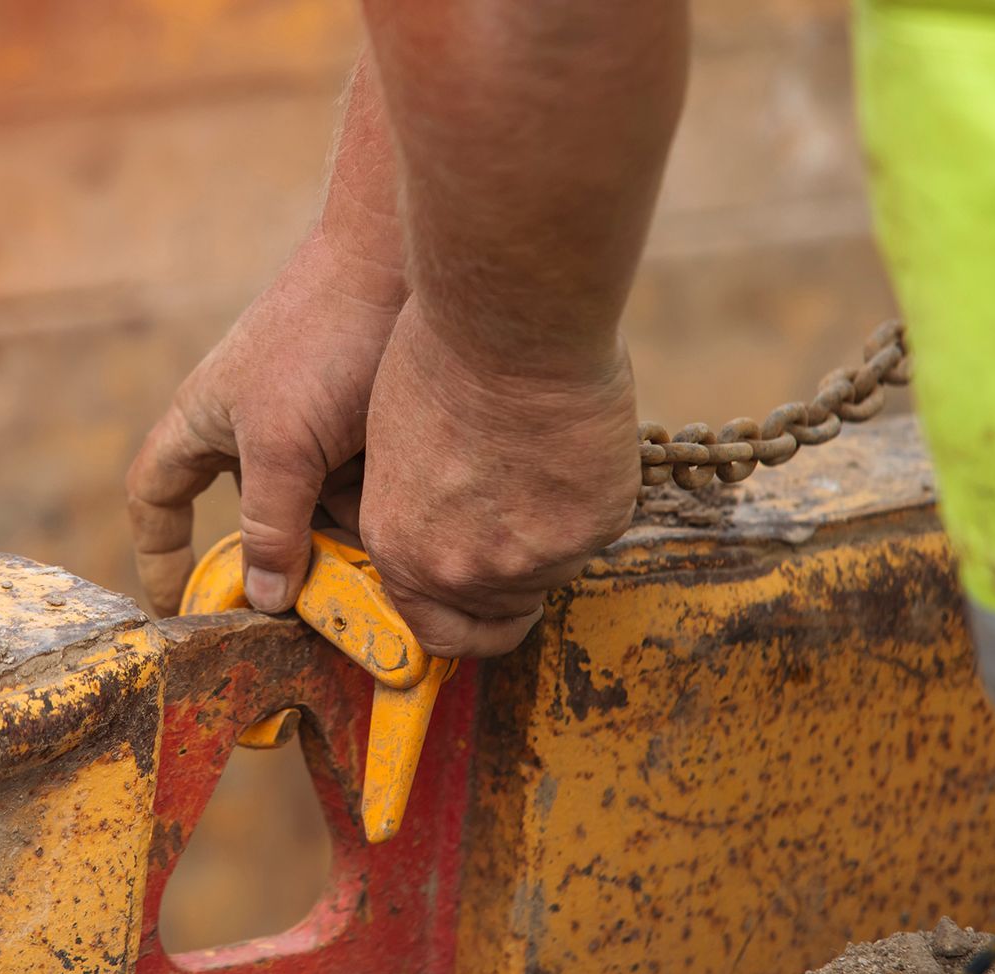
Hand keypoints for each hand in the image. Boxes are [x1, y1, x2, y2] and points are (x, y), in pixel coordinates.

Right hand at [126, 229, 402, 615]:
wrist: (402, 262)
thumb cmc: (323, 340)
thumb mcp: (285, 446)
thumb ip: (271, 525)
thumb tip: (263, 600)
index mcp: (204, 422)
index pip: (158, 498)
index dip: (161, 554)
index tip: (178, 608)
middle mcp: (251, 429)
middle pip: (256, 520)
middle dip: (289, 557)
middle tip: (324, 599)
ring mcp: (309, 427)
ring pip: (316, 510)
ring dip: (343, 534)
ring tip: (381, 545)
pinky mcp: (359, 425)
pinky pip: (358, 488)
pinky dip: (374, 507)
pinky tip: (407, 514)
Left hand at [359, 300, 640, 657]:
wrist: (508, 320)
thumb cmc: (440, 357)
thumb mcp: (398, 443)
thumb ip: (419, 504)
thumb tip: (444, 526)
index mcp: (399, 547)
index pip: (438, 631)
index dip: (466, 622)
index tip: (485, 608)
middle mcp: (459, 569)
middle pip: (503, 610)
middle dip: (514, 575)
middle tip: (525, 522)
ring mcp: (529, 559)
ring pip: (554, 568)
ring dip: (552, 530)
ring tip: (542, 460)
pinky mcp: (590, 531)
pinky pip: (596, 528)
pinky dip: (591, 495)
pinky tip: (576, 443)